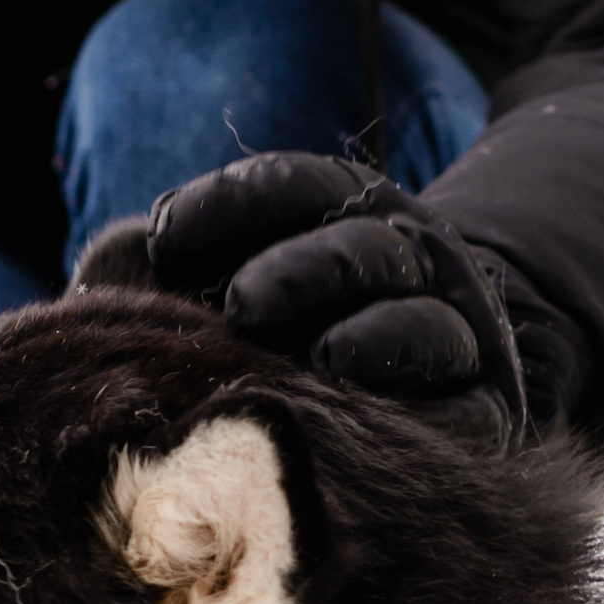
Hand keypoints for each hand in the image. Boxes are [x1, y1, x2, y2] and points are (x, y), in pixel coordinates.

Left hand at [103, 151, 527, 440]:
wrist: (409, 415)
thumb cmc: (274, 353)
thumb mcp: (214, 297)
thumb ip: (161, 272)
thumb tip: (122, 258)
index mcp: (342, 216)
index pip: (296, 188)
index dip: (234, 204)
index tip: (164, 233)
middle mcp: (406, 261)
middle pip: (361, 247)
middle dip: (303, 270)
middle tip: (242, 304)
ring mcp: (453, 331)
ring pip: (420, 317)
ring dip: (370, 333)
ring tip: (322, 356)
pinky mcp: (481, 407)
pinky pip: (458, 392)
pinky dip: (410, 384)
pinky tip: (357, 389)